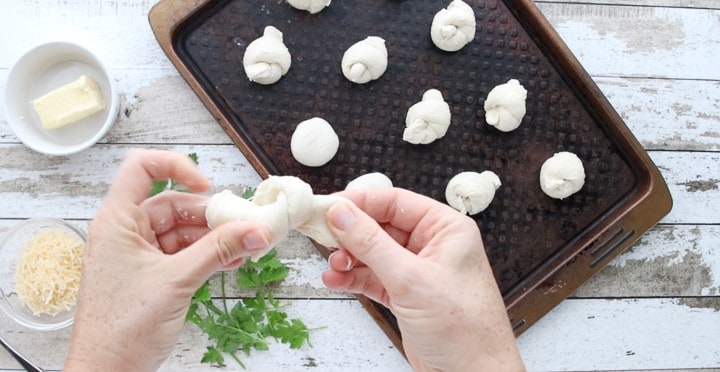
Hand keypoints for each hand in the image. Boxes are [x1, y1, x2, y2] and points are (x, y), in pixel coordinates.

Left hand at [64, 149, 270, 371]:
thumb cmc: (120, 329)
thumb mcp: (177, 281)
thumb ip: (219, 251)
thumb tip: (254, 229)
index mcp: (117, 222)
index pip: (142, 169)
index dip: (176, 167)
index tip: (207, 186)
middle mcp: (126, 232)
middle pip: (173, 204)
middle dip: (210, 215)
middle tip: (244, 225)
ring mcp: (138, 254)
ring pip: (183, 231)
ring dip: (214, 238)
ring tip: (245, 246)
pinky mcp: (151, 274)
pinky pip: (184, 253)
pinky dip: (207, 255)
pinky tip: (232, 261)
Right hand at [322, 188, 523, 370]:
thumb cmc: (465, 331)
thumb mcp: (411, 279)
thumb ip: (372, 243)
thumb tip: (343, 214)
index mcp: (446, 229)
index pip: (395, 202)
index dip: (360, 202)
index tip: (330, 207)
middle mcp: (433, 246)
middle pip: (381, 226)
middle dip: (351, 233)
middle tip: (324, 236)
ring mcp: (418, 271)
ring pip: (374, 253)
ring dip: (349, 257)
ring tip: (333, 264)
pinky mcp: (407, 295)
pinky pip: (373, 277)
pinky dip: (353, 278)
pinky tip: (336, 280)